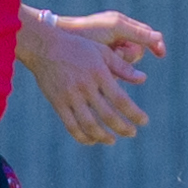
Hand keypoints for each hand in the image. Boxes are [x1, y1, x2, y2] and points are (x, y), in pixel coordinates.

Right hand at [18, 8, 164, 144]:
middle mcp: (85, 87)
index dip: (134, 113)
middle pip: (107, 115)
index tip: (144, 121)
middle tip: (132, 133)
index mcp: (99, 73)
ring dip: (103, 136)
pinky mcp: (57, 103)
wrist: (44, 47)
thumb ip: (122, 67)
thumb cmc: (77, 48)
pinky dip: (82, 136)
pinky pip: (70, 125)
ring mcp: (69, 96)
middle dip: (123, 128)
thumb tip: (143, 79)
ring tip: (113, 140)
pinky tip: (92, 140)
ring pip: (89, 124)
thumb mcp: (102, 51)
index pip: (120, 100)